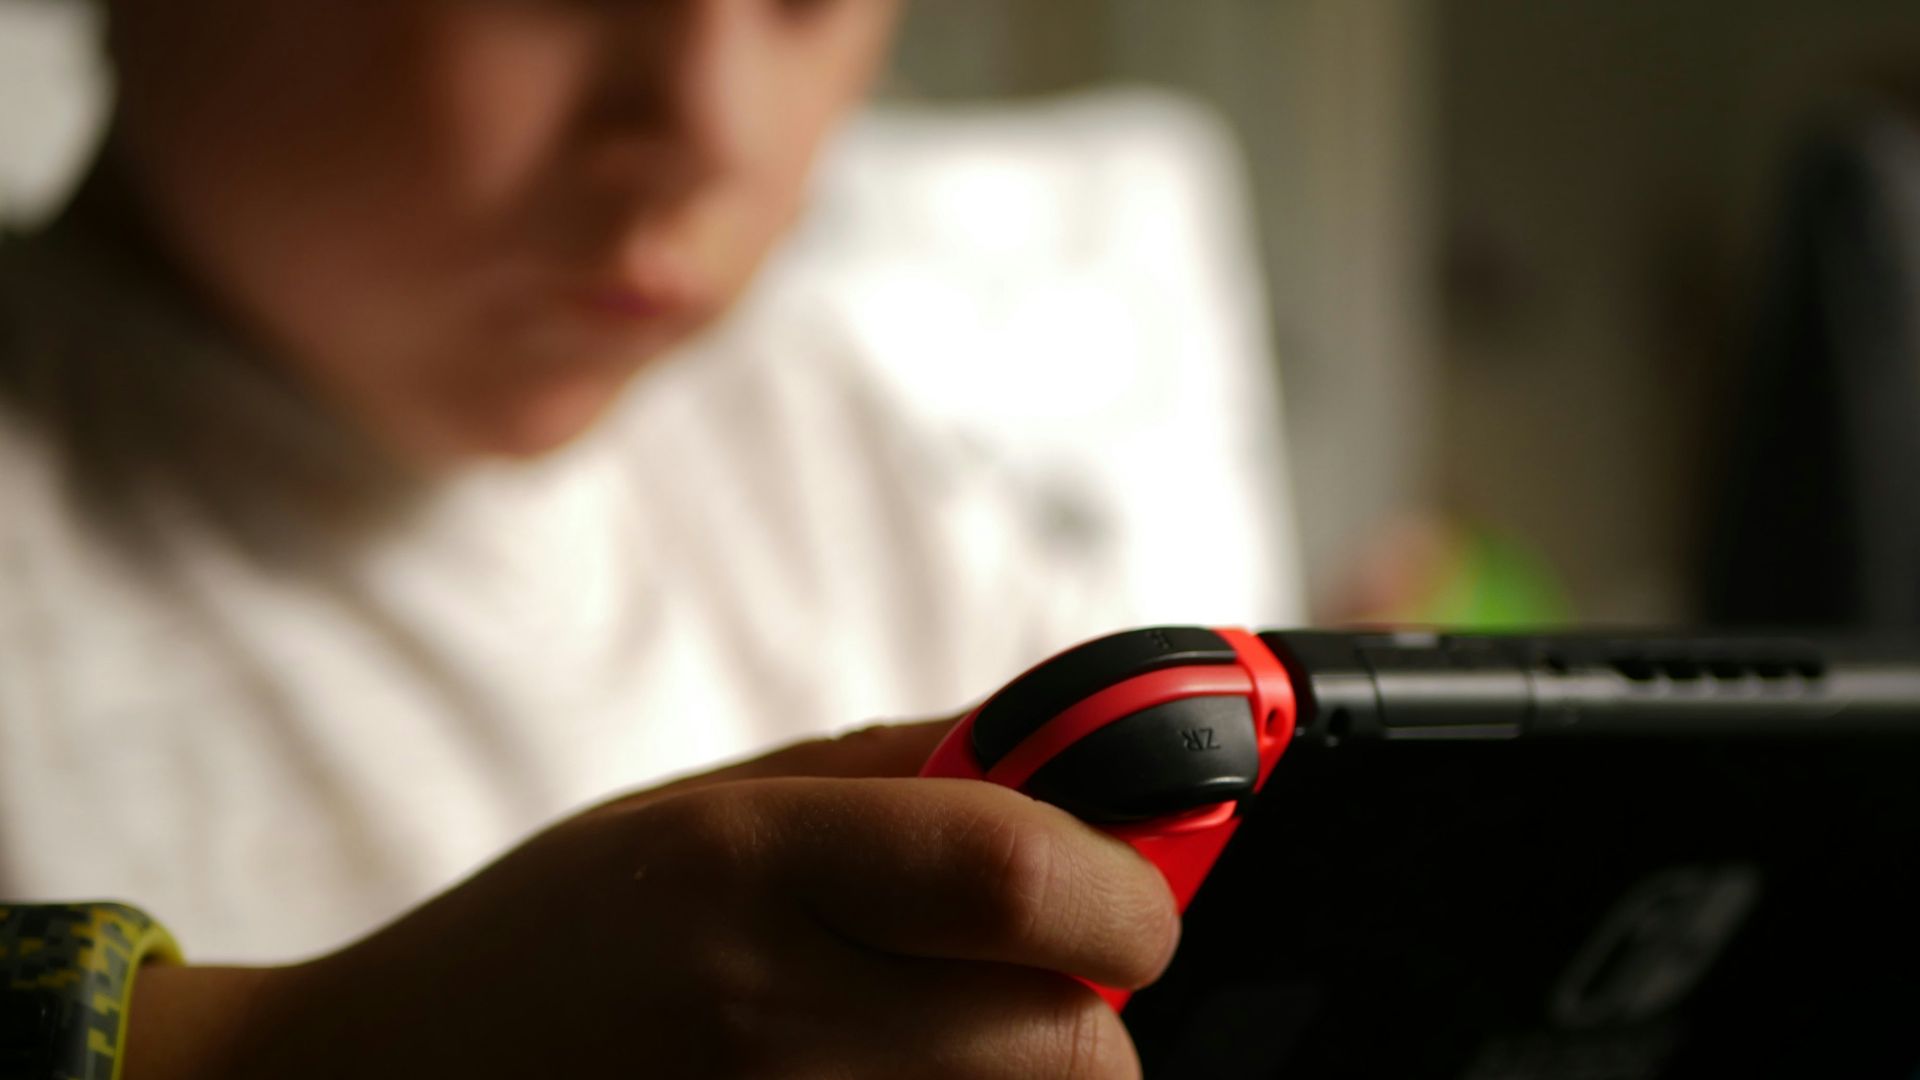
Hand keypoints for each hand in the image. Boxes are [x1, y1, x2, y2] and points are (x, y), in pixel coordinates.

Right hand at [128, 722, 1179, 1078]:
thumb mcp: (717, 804)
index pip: (1020, 875)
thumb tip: (1095, 764)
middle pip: (1068, 1050)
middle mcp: (762, 1013)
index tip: (1137, 899)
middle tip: (1034, 988)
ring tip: (934, 1042)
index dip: (1128, 891)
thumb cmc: (566, 930)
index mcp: (748, 861)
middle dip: (1091, 1018)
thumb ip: (911, 773)